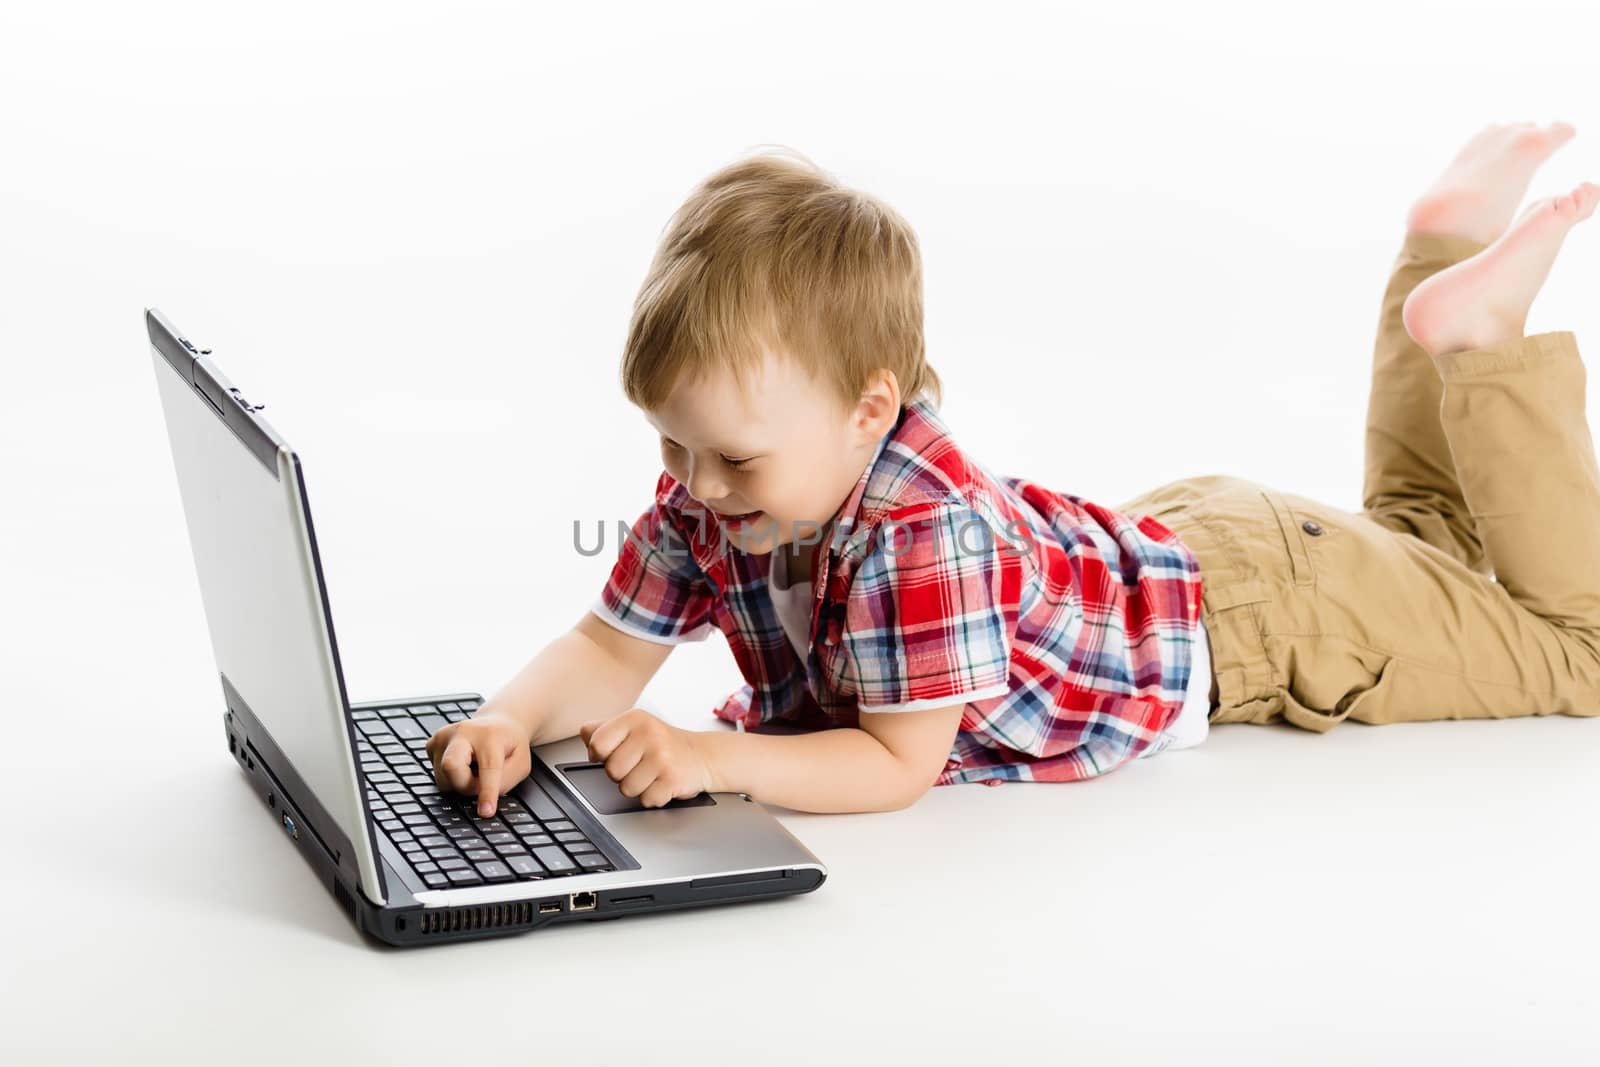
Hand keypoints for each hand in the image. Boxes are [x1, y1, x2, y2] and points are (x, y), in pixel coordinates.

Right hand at [424, 707, 533, 816]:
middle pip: (451, 767)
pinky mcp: (431, 745)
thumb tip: (481, 797)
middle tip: (480, 784)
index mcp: (490, 735)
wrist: (497, 723)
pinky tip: (463, 765)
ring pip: (442, 779)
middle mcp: (463, 732)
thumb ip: (505, 782)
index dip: (487, 792)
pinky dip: (451, 778)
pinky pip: (437, 775)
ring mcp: (443, 737)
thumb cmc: (509, 744)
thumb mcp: (521, 764)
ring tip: (474, 769)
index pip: (488, 767)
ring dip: (460, 783)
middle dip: (465, 786)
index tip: (485, 812)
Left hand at [578, 708, 712, 807]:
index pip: (597, 743)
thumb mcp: (633, 726)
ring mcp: (662, 757)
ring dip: (637, 787)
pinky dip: (652, 796)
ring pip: (626, 788)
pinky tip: (661, 783)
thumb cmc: (661, 743)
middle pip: (611, 770)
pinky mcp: (672, 779)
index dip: (600, 755)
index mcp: (634, 719)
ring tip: (650, 774)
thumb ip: (603, 728)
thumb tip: (584, 734)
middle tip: (638, 765)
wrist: (700, 756)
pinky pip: (646, 800)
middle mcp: (649, 734)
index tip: (611, 754)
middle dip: (621, 774)